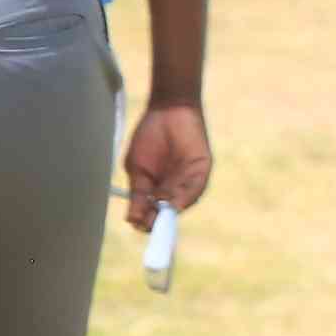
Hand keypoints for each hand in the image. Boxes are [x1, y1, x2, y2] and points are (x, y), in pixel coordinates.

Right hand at [123, 101, 209, 222]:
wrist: (167, 110)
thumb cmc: (149, 136)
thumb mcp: (137, 169)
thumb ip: (139, 193)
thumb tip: (133, 219)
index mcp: (157, 189)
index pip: (152, 211)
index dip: (145, 220)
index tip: (136, 225)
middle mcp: (175, 188)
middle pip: (168, 212)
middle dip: (158, 220)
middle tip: (147, 226)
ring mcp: (189, 180)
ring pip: (182, 203)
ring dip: (169, 212)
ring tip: (157, 219)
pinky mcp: (202, 170)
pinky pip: (196, 188)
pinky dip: (185, 198)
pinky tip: (172, 204)